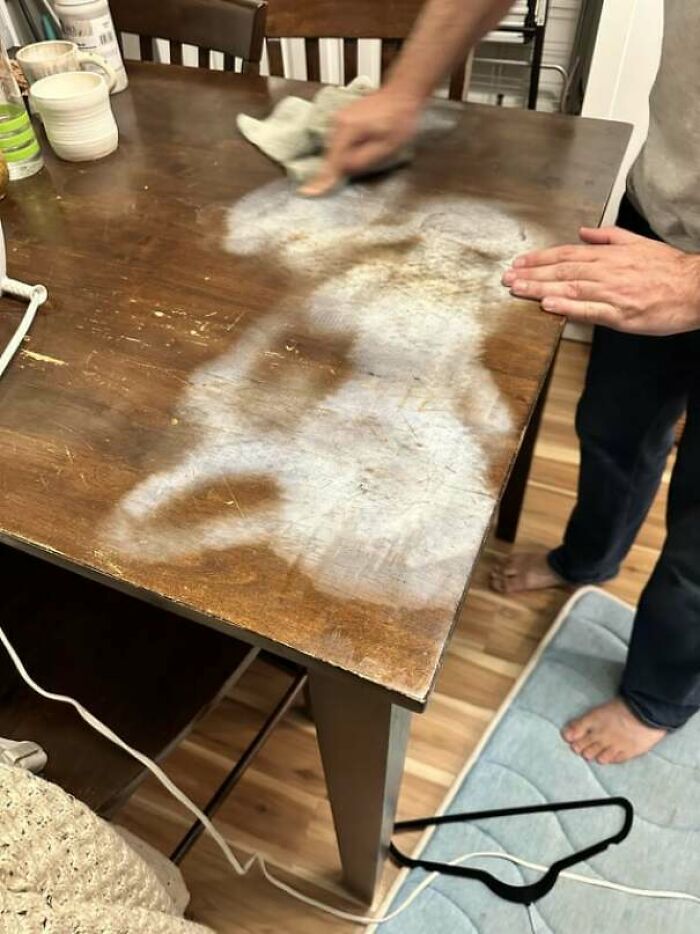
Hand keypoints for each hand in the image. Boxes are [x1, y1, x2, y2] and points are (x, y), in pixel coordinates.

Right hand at [299, 88, 421, 196]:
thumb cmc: (400, 120)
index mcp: (347, 130)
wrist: (403, 92)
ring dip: (342, 158)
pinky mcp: (342, 118)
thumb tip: (344, 170)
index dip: (321, 180)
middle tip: (352, 172)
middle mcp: (337, 122)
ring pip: (334, 148)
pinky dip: (343, 150)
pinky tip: (359, 149)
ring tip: (365, 155)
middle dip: (337, 169)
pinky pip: (338, 140)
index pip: (332, 162)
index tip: (307, 193)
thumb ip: (362, 161)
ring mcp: (338, 118)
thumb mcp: (387, 147)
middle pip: (331, 155)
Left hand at [502, 226, 699, 335]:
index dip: (540, 259)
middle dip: (531, 274)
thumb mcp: (638, 243)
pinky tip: (547, 305)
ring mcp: (612, 293)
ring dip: (540, 289)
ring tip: (517, 290)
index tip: (519, 263)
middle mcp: (607, 272)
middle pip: (562, 270)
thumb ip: (608, 236)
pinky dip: (567, 307)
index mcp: (610, 255)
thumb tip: (582, 231)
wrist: (696, 288)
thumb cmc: (669, 269)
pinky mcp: (620, 315)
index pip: (567, 254)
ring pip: (570, 288)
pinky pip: (589, 310)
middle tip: (507, 278)